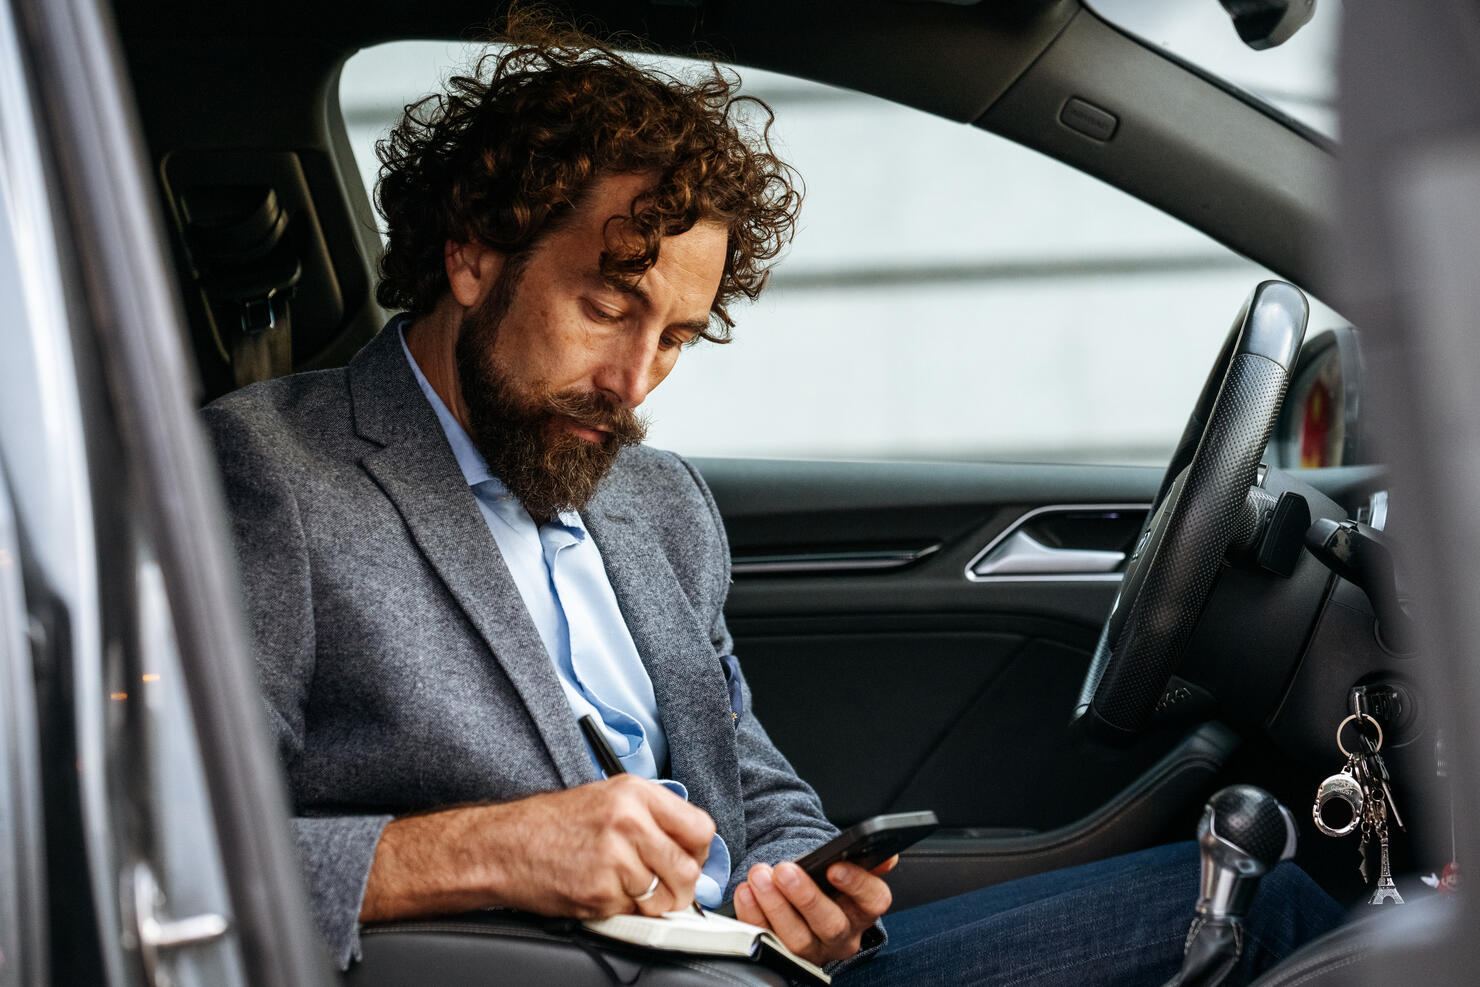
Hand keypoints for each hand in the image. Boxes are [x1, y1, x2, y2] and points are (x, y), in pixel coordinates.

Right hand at [361, 775, 715, 921]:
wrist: (503, 844)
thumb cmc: (553, 823)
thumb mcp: (610, 797)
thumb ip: (654, 816)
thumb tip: (693, 847)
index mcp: (636, 792)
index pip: (701, 828)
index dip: (698, 851)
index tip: (686, 859)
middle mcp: (629, 821)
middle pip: (687, 869)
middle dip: (680, 887)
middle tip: (662, 886)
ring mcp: (614, 858)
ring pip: (664, 898)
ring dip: (649, 902)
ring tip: (624, 886)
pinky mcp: (599, 892)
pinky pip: (632, 913)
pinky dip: (621, 910)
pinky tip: (600, 890)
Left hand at [731, 855, 895, 965]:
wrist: (802, 900)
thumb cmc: (825, 882)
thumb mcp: (845, 867)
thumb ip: (864, 859)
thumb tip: (887, 856)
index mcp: (864, 909)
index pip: (873, 900)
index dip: (856, 884)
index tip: (833, 866)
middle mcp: (843, 934)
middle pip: (831, 924)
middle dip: (805, 896)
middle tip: (785, 871)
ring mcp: (814, 950)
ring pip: (797, 939)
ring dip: (775, 905)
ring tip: (759, 876)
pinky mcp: (784, 956)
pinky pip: (768, 940)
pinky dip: (754, 916)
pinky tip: (746, 893)